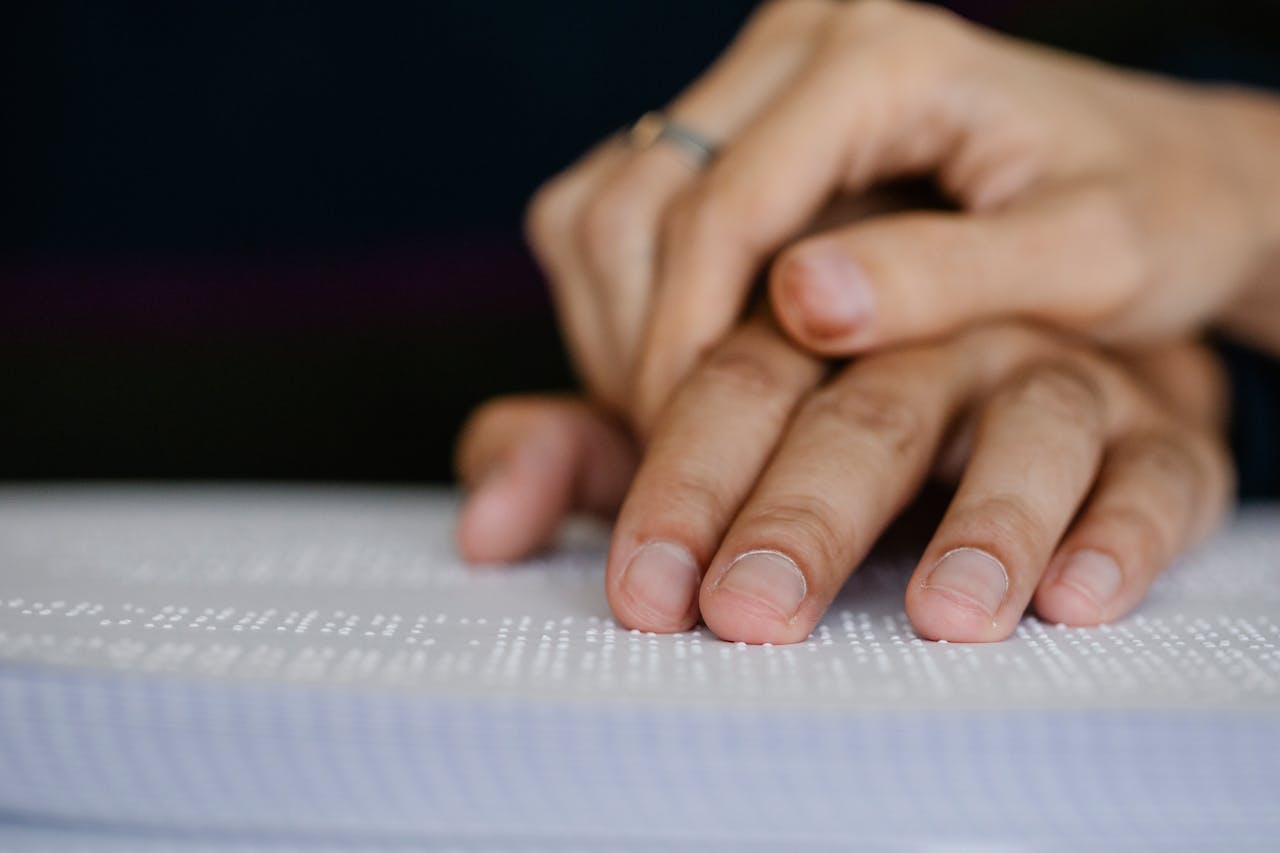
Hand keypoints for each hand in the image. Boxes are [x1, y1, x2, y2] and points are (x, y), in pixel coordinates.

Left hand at [456, 320, 1231, 642]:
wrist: (1054, 375)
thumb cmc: (853, 421)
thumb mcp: (712, 441)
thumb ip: (592, 460)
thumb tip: (483, 524)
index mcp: (821, 328)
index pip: (737, 380)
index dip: (684, 481)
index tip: (645, 593)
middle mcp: (933, 339)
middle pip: (865, 409)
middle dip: (804, 513)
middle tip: (751, 612)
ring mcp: (1057, 379)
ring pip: (1028, 428)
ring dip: (985, 524)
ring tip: (941, 617)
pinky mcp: (1166, 433)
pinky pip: (1160, 475)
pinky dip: (1120, 532)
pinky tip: (1076, 602)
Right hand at [526, 0, 1279, 427]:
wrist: (1169, 174)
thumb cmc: (1151, 218)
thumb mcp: (1088, 261)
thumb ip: (947, 277)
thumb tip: (799, 305)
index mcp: (883, 61)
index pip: (722, 208)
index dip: (684, 344)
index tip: (687, 453)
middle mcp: (804, 38)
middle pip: (636, 199)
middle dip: (635, 344)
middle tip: (675, 456)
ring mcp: (766, 73)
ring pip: (605, 202)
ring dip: (617, 326)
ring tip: (674, 425)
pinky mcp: (747, 116)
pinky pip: (625, 204)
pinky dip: (628, 301)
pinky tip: (681, 370)